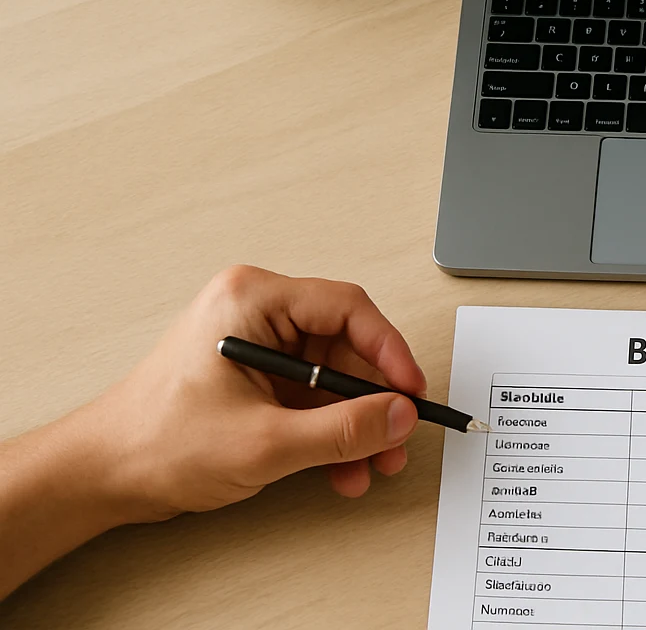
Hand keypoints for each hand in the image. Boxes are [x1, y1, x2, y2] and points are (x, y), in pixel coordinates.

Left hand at [79, 265, 425, 519]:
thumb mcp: (265, 442)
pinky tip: (340, 468)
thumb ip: (342, 429)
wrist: (101, 477)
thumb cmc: (155, 442)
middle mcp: (257, 313)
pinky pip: (312, 397)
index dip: (389, 352)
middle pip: (346, 345)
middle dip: (373, 400)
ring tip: (368, 464)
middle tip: (395, 437)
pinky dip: (330, 432)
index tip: (410, 392)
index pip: (347, 308)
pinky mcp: (256, 378)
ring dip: (355, 424)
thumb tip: (399, 415)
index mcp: (252, 300)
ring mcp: (257, 346)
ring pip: (333, 378)